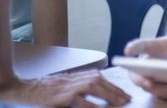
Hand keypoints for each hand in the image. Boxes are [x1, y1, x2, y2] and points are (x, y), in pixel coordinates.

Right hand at [0, 69, 130, 107]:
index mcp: (79, 75)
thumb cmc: (48, 89)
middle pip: (101, 82)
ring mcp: (70, 87)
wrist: (27, 89)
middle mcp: (77, 78)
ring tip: (119, 104)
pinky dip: (92, 106)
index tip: (125, 94)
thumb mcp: (68, 84)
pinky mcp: (63, 97)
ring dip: (109, 95)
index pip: (102, 78)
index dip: (115, 86)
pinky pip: (81, 102)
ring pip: (94, 88)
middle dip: (116, 91)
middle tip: (127, 100)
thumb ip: (83, 85)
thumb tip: (102, 92)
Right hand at [122, 30, 166, 99]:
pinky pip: (163, 93)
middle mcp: (149, 63)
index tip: (128, 50)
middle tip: (149, 84)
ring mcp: (152, 76)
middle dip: (142, 80)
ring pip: (152, 87)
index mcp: (155, 46)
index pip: (142, 46)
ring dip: (164, 90)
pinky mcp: (160, 87)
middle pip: (140, 74)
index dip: (134, 47)